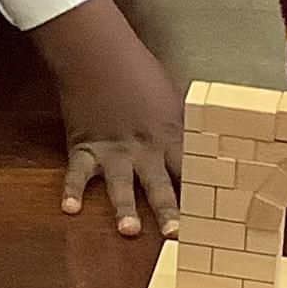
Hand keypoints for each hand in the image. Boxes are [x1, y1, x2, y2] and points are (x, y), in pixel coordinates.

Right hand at [31, 0, 185, 235]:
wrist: (97, 53)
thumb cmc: (138, 68)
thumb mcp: (172, 96)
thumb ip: (182, 125)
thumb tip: (202, 140)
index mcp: (170, 134)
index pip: (191, 171)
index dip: (203, 196)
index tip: (216, 219)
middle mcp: (143, 147)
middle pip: (159, 184)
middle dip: (168, 210)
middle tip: (176, 235)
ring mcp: (113, 149)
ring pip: (121, 184)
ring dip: (124, 208)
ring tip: (129, 230)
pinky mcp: (84, 145)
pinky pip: (77, 173)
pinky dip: (71, 190)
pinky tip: (69, 209)